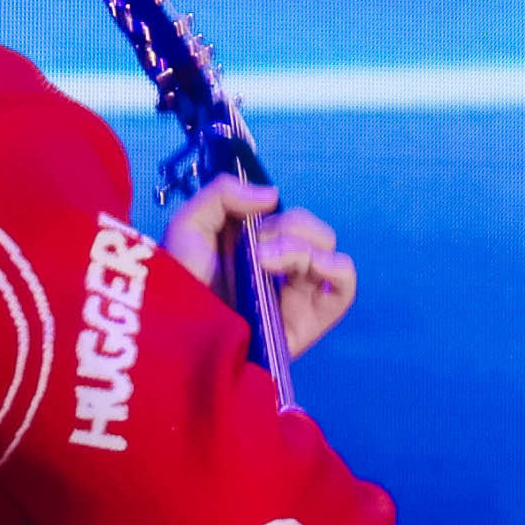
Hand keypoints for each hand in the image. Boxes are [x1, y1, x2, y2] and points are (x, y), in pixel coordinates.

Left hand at [161, 176, 356, 355]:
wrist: (178, 331)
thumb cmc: (179, 283)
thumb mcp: (189, 225)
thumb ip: (223, 193)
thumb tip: (273, 195)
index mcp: (260, 250)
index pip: (291, 220)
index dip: (274, 217)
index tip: (248, 228)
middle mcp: (284, 272)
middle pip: (315, 233)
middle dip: (286, 231)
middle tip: (253, 253)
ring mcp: (300, 296)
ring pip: (329, 254)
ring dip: (299, 249)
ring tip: (263, 265)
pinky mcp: (310, 321)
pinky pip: (345, 288)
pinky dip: (334, 268)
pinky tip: (303, 270)